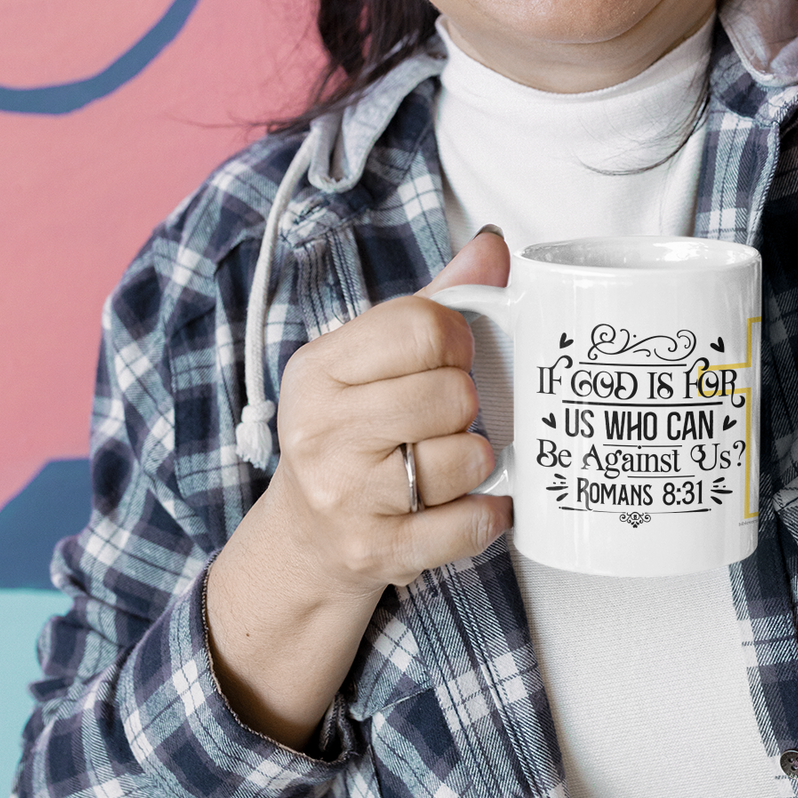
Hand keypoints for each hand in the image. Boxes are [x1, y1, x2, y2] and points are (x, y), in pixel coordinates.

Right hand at [204, 228, 510, 747]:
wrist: (304, 543)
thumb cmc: (348, 436)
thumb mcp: (369, 362)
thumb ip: (434, 300)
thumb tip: (493, 244)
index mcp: (319, 370)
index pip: (421, 325)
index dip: (457, 340)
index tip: (454, 357)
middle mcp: (323, 431)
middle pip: (450, 393)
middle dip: (467, 405)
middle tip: (448, 417)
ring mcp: (347, 497)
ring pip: (465, 458)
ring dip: (477, 460)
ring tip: (452, 461)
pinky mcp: (377, 552)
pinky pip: (468, 524)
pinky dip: (488, 514)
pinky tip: (475, 503)